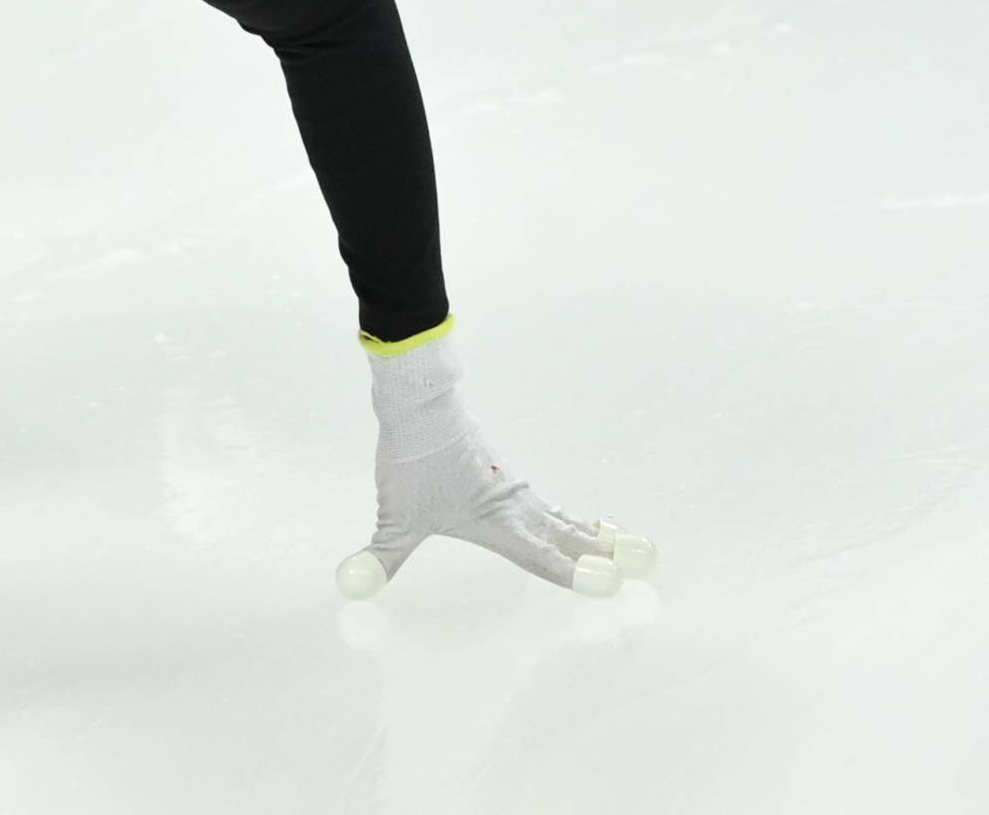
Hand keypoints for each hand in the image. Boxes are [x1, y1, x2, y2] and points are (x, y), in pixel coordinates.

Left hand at [340, 332, 647, 597]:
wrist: (419, 402)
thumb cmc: (412, 460)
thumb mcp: (394, 517)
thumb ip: (379, 556)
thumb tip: (349, 584)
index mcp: (498, 522)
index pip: (544, 560)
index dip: (575, 576)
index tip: (609, 585)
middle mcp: (513, 505)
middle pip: (566, 536)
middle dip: (599, 554)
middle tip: (639, 565)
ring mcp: (510, 484)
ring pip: (557, 515)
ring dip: (585, 533)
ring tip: (613, 543)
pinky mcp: (500, 469)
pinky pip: (542, 500)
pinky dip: (562, 514)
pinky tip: (559, 517)